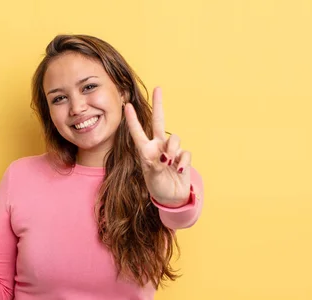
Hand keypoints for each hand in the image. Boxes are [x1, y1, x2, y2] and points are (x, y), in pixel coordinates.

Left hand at [125, 87, 191, 206]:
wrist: (171, 198)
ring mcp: (171, 150)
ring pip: (175, 139)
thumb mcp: (152, 176)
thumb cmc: (157, 186)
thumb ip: (156, 164)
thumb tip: (165, 156)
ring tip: (169, 162)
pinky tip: (179, 170)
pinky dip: (183, 161)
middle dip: (159, 105)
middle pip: (159, 122)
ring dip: (172, 149)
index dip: (132, 119)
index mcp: (146, 150)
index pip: (138, 132)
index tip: (126, 105)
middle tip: (158, 88)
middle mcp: (158, 146)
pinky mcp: (183, 157)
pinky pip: (185, 153)